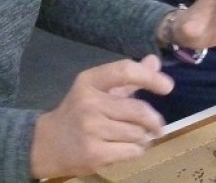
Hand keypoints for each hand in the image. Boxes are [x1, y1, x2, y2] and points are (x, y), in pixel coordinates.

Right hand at [29, 55, 173, 178]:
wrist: (48, 143)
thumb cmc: (78, 112)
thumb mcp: (97, 89)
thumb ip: (128, 77)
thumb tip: (154, 61)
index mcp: (90, 81)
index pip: (125, 71)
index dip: (150, 78)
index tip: (167, 87)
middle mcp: (89, 103)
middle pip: (139, 110)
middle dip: (153, 120)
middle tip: (156, 126)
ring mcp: (90, 130)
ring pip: (138, 133)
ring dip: (143, 137)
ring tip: (134, 137)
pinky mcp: (94, 154)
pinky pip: (132, 151)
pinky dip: (136, 150)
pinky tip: (126, 148)